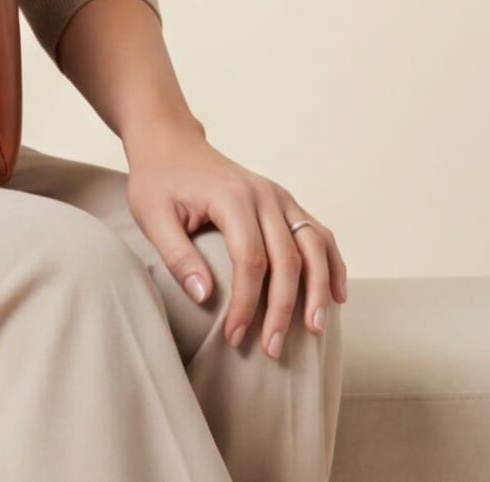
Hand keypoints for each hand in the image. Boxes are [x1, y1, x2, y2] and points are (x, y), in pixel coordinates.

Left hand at [123, 121, 346, 358]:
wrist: (169, 141)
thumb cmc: (158, 180)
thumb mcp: (152, 216)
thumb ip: (178, 256)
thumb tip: (206, 298)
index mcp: (231, 197)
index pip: (250, 261)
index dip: (246, 304)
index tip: (234, 336)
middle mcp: (263, 194)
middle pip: (287, 258)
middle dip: (283, 309)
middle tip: (272, 348)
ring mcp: (278, 195)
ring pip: (314, 245)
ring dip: (319, 289)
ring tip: (315, 328)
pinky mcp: (283, 200)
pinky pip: (318, 232)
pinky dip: (333, 263)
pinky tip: (337, 295)